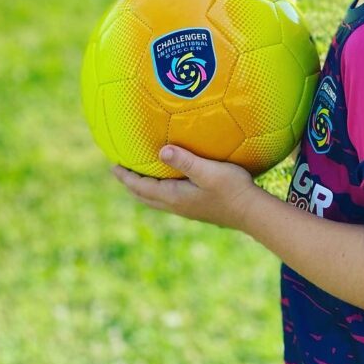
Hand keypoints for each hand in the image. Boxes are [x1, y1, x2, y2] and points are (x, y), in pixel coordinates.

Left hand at [112, 146, 257, 229]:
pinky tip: (169, 183)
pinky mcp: (196, 208)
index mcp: (174, 196)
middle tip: (121, 171)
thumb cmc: (232, 189)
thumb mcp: (209, 171)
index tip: (113, 166)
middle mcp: (176, 205)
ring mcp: (186, 209)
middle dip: (131, 184)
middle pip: (144, 196)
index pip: (142, 187)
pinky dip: (158, 190)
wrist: (251, 212)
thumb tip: (161, 150)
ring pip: (155, 199)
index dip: (126, 177)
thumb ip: (186, 160)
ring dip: (143, 189)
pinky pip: (167, 199)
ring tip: (139, 178)